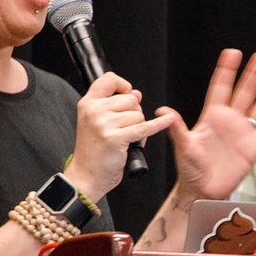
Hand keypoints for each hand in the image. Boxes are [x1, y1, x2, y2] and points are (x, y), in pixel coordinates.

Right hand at [66, 72, 175, 200]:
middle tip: (122, 129)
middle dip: (133, 113)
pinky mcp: (116, 138)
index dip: (123, 85)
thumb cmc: (94, 150)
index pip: (109, 79)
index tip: (126, 94)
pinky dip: (159, 124)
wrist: (86, 176)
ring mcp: (104, 124)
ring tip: (124, 139)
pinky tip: (169, 119)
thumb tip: (136, 93)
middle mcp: (94, 111)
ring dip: (137, 127)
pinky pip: (144, 127)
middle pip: (130, 99)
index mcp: (87, 103)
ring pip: (138, 115)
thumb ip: (115, 105)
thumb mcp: (97, 122)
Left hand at [160, 49, 255, 201]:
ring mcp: (243, 134)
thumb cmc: (189, 168)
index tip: (233, 52)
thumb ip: (177, 128)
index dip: (227, 70)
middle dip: (254, 75)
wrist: (201, 190)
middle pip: (245, 92)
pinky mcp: (253, 150)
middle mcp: (230, 121)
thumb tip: (163, 110)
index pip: (221, 88)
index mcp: (213, 116)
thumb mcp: (183, 146)